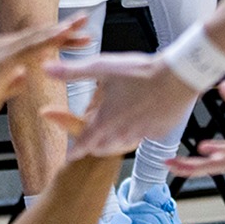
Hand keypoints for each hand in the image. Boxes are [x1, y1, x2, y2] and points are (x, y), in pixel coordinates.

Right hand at [0, 16, 90, 129]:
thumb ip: (11, 82)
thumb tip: (23, 77)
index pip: (33, 42)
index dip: (55, 38)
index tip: (75, 36)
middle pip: (37, 34)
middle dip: (63, 27)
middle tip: (85, 19)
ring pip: (36, 37)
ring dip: (60, 30)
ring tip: (81, 23)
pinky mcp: (0, 60)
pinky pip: (29, 48)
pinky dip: (48, 40)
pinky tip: (62, 36)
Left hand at [52, 50, 198, 158]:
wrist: (178, 78)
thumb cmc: (140, 72)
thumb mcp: (101, 68)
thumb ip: (72, 72)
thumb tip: (46, 70)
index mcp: (106, 120)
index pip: (85, 141)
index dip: (76, 149)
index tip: (71, 155)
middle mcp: (123, 132)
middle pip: (104, 147)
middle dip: (95, 146)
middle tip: (90, 144)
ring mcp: (142, 134)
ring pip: (123, 143)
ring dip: (114, 140)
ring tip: (112, 134)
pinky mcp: (159, 132)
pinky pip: (143, 137)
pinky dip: (137, 132)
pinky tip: (138, 122)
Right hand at [168, 80, 224, 176]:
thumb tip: (221, 86)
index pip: (213, 158)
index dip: (192, 160)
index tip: (171, 158)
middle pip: (212, 167)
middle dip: (189, 168)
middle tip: (167, 166)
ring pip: (222, 164)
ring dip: (199, 164)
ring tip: (178, 162)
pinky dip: (220, 150)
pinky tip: (204, 148)